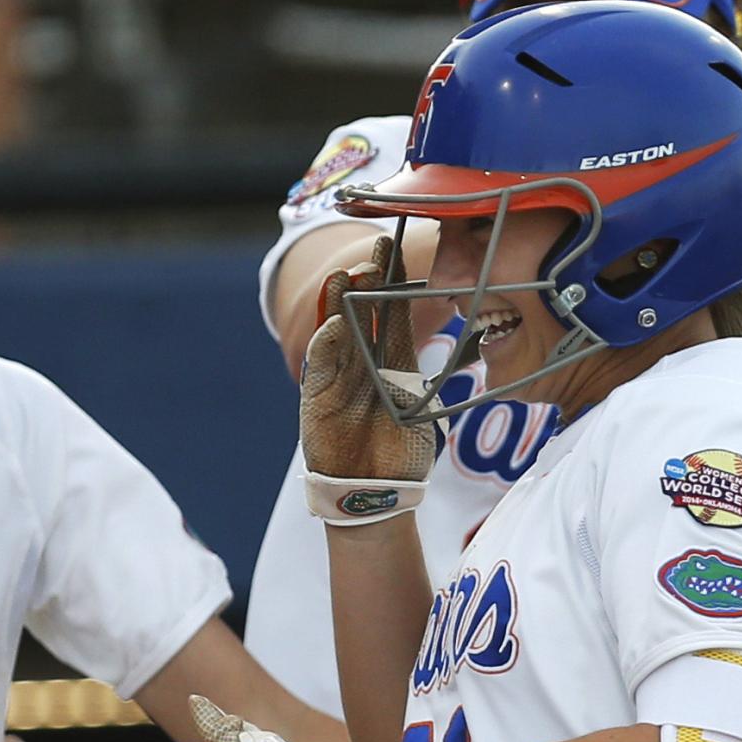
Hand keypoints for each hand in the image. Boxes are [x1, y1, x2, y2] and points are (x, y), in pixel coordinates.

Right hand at [299, 236, 434, 485]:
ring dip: (342, 304)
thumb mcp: (417, 405)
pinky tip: (335, 325)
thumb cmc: (403, 454)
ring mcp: (338, 378)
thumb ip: (413, 370)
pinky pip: (322, 366)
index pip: (391, 312)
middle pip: (363, 313)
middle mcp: (362, 363)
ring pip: (339, 332)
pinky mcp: (317, 399)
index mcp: (391, 362)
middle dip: (368, 283)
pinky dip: (328, 345)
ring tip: (348, 276)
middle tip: (377, 253)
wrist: (377, 494)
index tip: (395, 248)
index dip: (392, 281)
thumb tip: (424, 340)